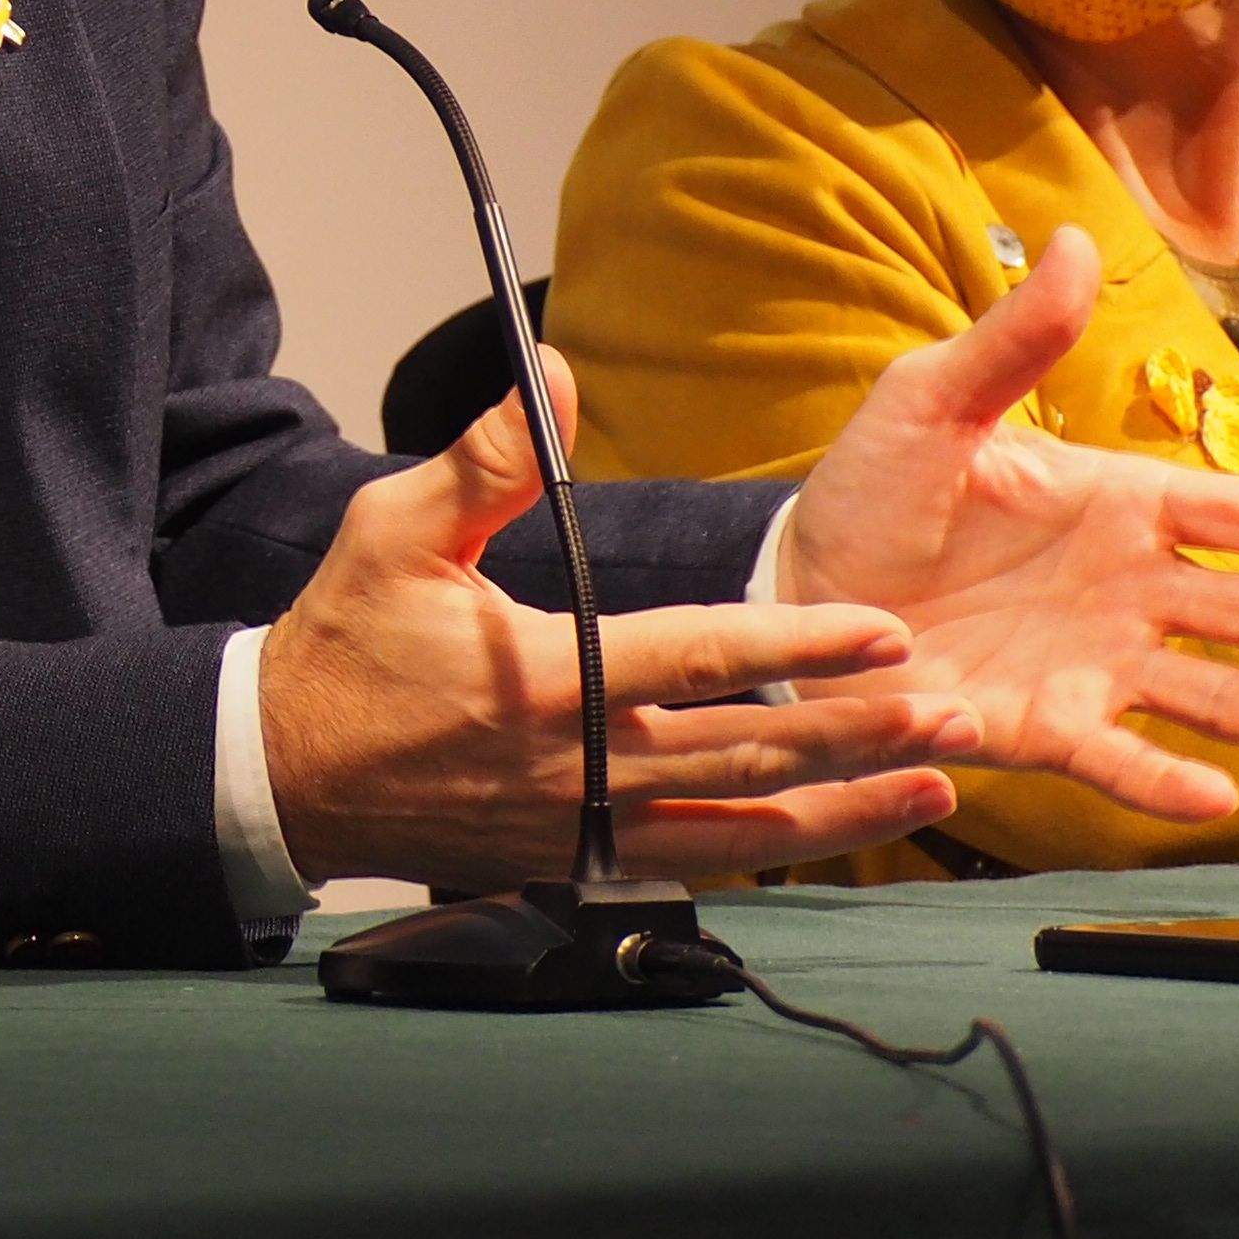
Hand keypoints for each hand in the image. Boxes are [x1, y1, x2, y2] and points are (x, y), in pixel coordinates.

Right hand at [259, 361, 982, 890]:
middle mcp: (580, 763)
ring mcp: (583, 824)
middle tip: (955, 711)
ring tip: (936, 784)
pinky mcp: (577, 860)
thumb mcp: (395, 530)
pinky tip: (837, 835)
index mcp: (546, 678)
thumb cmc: (341, 644)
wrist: (284, 771)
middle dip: (860, 730)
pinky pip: (697, 865)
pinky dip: (777, 854)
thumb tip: (556, 373)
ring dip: (847, 805)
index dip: (800, 646)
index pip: (702, 659)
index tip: (885, 633)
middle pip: (750, 751)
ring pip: (743, 825)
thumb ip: (487, 458)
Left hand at [777, 222, 1238, 822]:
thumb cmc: (868, 491)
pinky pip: (1116, 756)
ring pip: (1207, 692)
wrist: (796, 587)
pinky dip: (1165, 781)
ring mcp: (1091, 662)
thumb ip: (1011, 340)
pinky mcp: (1041, 725)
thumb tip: (1071, 237)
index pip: (1232, 512)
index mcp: (1113, 504)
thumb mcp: (929, 403)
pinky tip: (1220, 800)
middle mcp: (1123, 590)